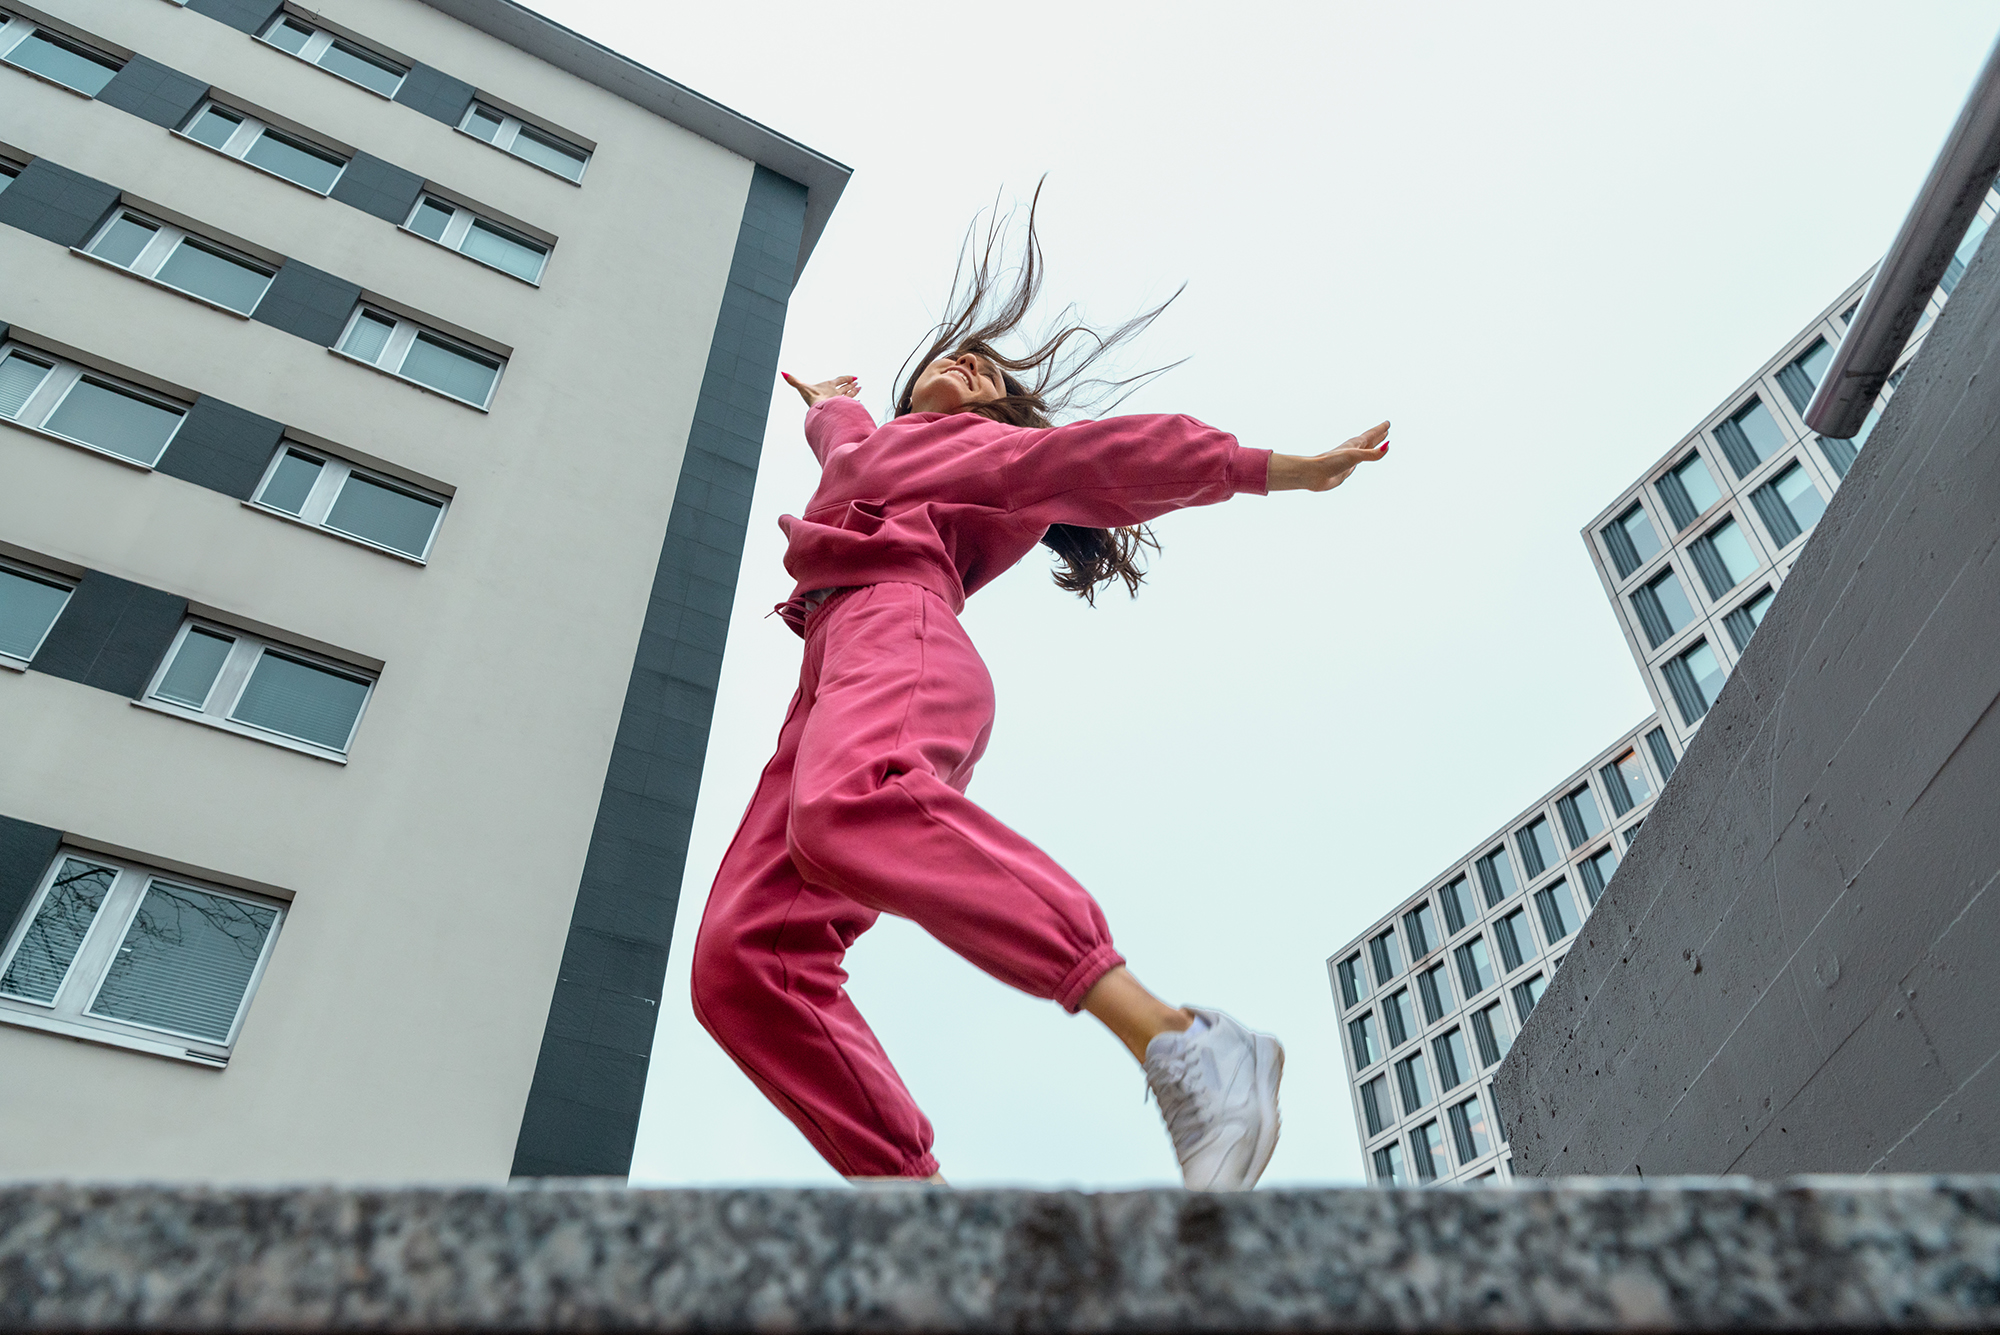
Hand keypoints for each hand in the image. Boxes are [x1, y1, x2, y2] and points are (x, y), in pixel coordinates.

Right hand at [782, 372, 860, 407]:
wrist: (820, 409)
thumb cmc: (812, 398)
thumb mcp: (802, 387)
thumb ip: (793, 381)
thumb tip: (783, 373)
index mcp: (829, 385)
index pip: (840, 379)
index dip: (846, 378)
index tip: (853, 376)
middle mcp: (836, 392)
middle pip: (846, 387)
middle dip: (851, 385)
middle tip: (857, 383)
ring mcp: (841, 400)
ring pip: (850, 394)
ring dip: (855, 391)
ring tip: (860, 388)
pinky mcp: (843, 407)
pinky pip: (851, 404)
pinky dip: (855, 403)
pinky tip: (859, 403)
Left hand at [1266, 421, 1390, 491]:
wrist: (1315, 474)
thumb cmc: (1331, 463)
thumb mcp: (1354, 456)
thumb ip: (1371, 454)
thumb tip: (1387, 447)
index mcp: (1354, 444)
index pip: (1371, 435)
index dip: (1380, 429)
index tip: (1387, 423)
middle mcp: (1352, 450)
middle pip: (1369, 440)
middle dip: (1378, 435)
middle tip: (1386, 429)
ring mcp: (1349, 459)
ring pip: (1365, 450)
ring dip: (1373, 445)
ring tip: (1379, 442)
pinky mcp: (1346, 469)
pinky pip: (1360, 461)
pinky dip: (1365, 458)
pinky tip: (1362, 459)